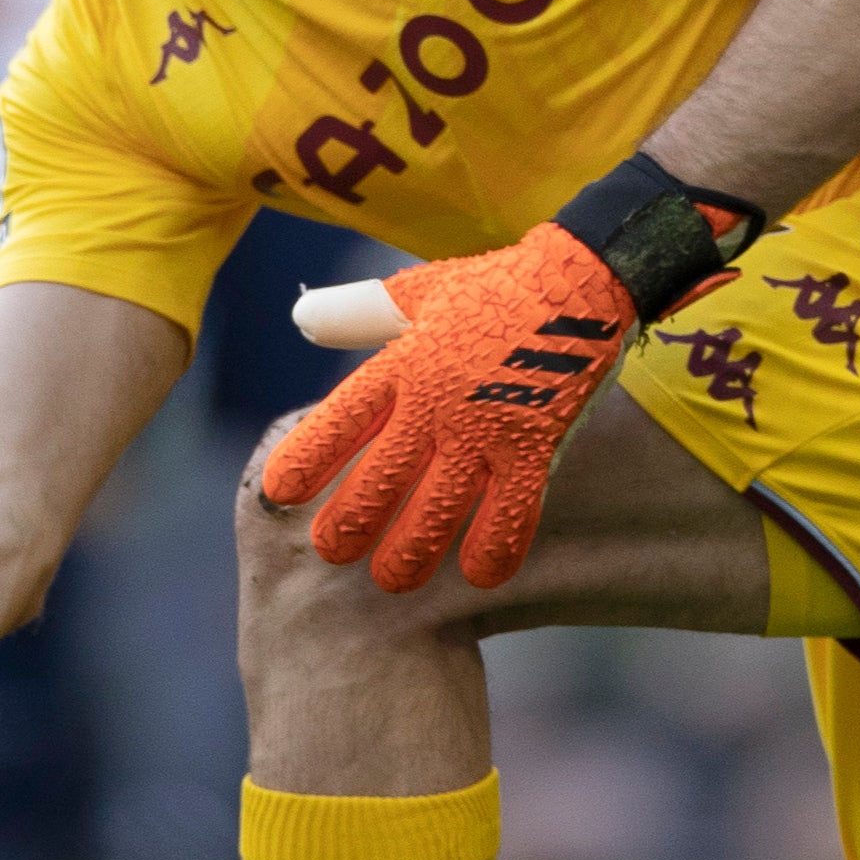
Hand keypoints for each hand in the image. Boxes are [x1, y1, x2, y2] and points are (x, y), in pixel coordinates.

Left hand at [255, 223, 633, 593]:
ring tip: (393, 578)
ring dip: (413, 550)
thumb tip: (302, 317)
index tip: (280, 492)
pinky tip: (479, 572)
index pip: (342, 417)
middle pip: (383, 476)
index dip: (309, 458)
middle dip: (352, 521)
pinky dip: (496, 545)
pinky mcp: (536, 446)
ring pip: (440, 506)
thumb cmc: (492, 288)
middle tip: (332, 551)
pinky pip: (514, 510)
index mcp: (404, 362)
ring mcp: (488, 427)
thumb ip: (356, 311)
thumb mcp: (416, 292)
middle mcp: (439, 401)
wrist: (579, 280)